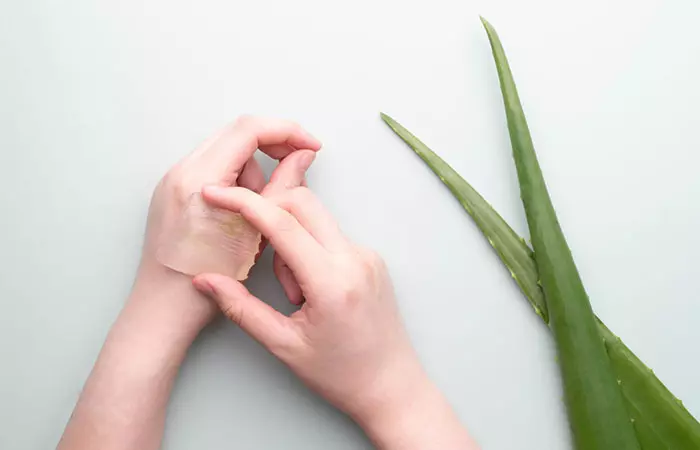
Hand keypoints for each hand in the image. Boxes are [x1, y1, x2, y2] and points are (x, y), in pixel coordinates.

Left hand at [57, 117, 321, 449]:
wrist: (163, 311)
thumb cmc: (204, 284)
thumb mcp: (254, 234)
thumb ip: (284, 187)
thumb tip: (303, 155)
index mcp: (198, 180)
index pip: (249, 129)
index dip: (287, 131)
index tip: (311, 146)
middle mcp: (180, 172)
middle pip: (237, 133)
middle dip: (273, 146)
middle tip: (298, 166)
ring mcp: (172, 181)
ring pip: (227, 151)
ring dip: (254, 169)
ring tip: (262, 209)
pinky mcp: (173, 192)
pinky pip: (213, 169)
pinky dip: (237, 180)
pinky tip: (244, 212)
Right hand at [193, 186, 477, 448]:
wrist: (392, 386)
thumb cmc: (341, 374)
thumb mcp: (284, 345)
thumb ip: (240, 308)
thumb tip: (205, 280)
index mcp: (332, 281)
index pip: (281, 222)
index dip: (243, 202)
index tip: (215, 194)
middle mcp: (355, 259)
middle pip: (302, 203)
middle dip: (269, 216)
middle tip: (263, 261)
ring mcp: (367, 255)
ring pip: (316, 219)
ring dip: (292, 242)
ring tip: (297, 295)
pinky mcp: (372, 258)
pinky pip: (331, 236)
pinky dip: (311, 251)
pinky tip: (313, 291)